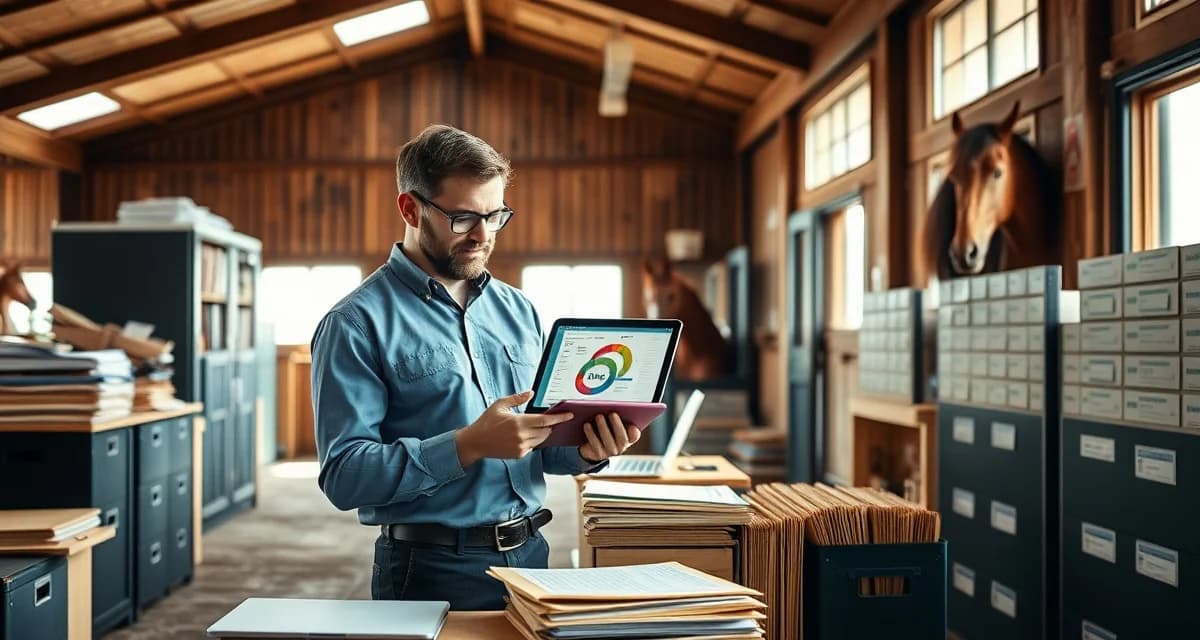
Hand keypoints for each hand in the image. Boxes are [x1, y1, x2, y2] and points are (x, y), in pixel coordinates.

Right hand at [455, 391, 573, 465]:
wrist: (476, 442)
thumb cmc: (486, 422)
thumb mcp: (500, 405)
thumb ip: (517, 398)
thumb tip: (530, 392)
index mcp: (519, 422)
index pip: (545, 420)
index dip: (559, 418)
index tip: (569, 415)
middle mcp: (522, 436)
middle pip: (546, 431)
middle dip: (550, 425)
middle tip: (549, 419)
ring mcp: (521, 447)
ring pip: (541, 440)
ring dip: (543, 433)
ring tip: (535, 427)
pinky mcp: (519, 454)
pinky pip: (533, 447)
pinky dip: (534, 440)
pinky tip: (526, 435)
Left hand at [579, 412, 640, 463]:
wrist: (590, 447)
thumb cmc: (604, 430)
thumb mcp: (611, 424)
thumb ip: (616, 417)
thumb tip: (612, 407)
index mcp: (627, 437)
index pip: (634, 436)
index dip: (634, 431)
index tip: (632, 424)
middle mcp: (621, 447)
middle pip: (622, 439)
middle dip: (617, 425)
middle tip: (613, 413)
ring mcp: (610, 452)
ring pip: (608, 441)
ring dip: (603, 427)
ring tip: (599, 416)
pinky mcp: (598, 454)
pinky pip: (595, 444)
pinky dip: (591, 433)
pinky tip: (587, 425)